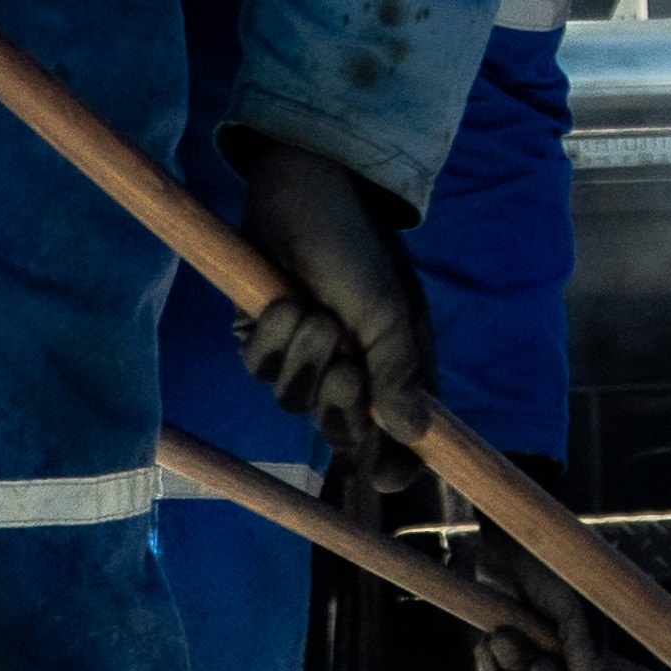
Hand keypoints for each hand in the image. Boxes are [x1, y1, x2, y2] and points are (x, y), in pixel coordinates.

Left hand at [228, 138, 434, 463]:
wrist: (304, 191)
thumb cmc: (357, 248)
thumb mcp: (387, 312)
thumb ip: (397, 375)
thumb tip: (413, 435)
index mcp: (396, 363)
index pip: (400, 435)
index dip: (394, 463)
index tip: (384, 479)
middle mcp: (352, 365)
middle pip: (340, 429)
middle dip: (338, 404)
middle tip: (345, 369)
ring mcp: (304, 354)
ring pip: (292, 401)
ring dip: (301, 358)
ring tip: (310, 311)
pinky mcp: (262, 336)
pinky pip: (257, 368)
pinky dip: (269, 338)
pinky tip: (281, 301)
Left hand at [458, 490, 640, 670]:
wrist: (508, 538)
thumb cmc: (554, 564)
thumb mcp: (577, 606)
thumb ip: (588, 654)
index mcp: (618, 646)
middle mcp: (585, 661)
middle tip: (541, 665)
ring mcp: (548, 663)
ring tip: (503, 634)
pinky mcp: (512, 661)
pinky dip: (496, 670)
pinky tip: (489, 640)